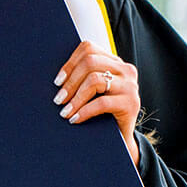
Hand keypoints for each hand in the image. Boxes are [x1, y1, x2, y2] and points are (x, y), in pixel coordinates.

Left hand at [53, 40, 141, 165]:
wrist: (122, 138)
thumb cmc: (103, 113)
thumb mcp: (94, 91)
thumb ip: (83, 77)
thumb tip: (56, 77)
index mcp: (115, 62)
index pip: (88, 48)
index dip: (69, 63)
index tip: (57, 81)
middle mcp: (125, 69)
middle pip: (90, 63)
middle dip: (70, 82)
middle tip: (58, 99)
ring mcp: (130, 85)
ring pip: (95, 80)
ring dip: (75, 98)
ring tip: (65, 111)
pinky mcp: (131, 103)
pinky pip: (101, 103)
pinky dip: (84, 111)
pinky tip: (75, 119)